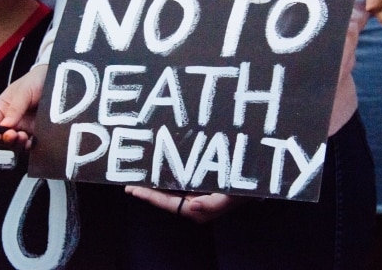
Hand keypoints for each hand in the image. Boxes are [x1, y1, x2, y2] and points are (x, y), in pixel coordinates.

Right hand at [0, 65, 47, 148]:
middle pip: (2, 138)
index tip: (0, 134)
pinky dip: (29, 145)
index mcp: (2, 109)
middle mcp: (11, 120)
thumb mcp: (23, 92)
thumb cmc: (35, 81)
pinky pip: (30, 143)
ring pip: (16, 143)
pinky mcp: (36, 131)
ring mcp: (24, 126)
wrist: (56, 79)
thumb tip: (5, 125)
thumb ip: (15, 108)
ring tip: (24, 137)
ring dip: (18, 144)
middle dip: (7, 140)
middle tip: (14, 135)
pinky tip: (31, 142)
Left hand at [125, 186, 248, 223]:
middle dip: (147, 191)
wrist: (253, 183)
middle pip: (164, 198)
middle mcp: (192, 205)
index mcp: (196, 210)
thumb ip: (211, 205)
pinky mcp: (197, 187)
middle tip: (128, 183)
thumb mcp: (229, 198)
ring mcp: (194, 196)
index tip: (132, 189)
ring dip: (154, 184)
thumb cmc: (241, 191)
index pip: (167, 203)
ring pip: (169, 190)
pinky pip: (177, 183)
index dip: (149, 196)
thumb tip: (191, 207)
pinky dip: (165, 178)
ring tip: (138, 176)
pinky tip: (157, 171)